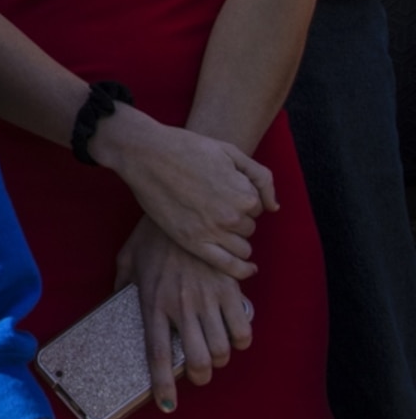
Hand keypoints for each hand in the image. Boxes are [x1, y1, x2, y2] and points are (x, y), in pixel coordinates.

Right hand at [95, 107, 273, 277]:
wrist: (145, 154)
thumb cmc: (186, 148)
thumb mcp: (231, 152)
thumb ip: (261, 178)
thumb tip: (274, 207)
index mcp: (244, 195)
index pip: (256, 208)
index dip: (241, 199)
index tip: (221, 191)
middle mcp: (232, 216)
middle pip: (249, 228)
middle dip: (236, 219)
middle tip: (211, 205)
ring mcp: (211, 231)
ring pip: (242, 247)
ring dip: (233, 238)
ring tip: (212, 223)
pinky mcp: (192, 242)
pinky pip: (229, 266)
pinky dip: (242, 270)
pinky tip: (247, 268)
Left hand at [115, 219, 253, 412]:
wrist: (186, 207)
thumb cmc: (153, 234)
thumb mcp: (128, 258)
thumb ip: (121, 284)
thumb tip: (114, 302)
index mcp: (152, 303)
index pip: (156, 354)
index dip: (163, 384)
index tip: (167, 405)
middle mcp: (181, 307)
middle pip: (197, 360)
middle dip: (201, 376)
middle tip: (200, 374)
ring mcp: (208, 299)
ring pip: (222, 349)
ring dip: (221, 359)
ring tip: (216, 354)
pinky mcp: (230, 289)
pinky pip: (243, 328)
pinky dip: (242, 340)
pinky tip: (235, 337)